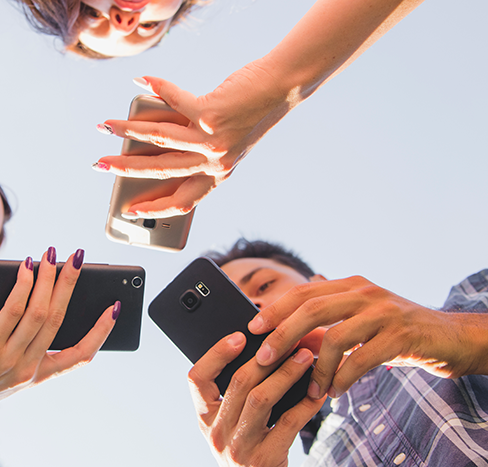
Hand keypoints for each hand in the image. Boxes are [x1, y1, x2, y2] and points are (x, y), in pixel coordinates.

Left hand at [0, 247, 118, 417]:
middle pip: (59, 319)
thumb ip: (24, 342)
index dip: (101, 331)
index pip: (81, 356)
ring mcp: (8, 360)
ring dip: (48, 278)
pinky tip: (25, 268)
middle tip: (78, 258)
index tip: (114, 307)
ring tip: (50, 256)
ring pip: (39, 311)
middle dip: (71, 284)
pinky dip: (23, 284)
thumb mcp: (5, 368)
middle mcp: (27, 370)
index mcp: (37, 376)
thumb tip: (38, 293)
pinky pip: (12, 310)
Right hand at [95, 60, 292, 218]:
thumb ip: (192, 148)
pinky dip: (155, 89)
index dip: (154, 209)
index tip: (130, 211)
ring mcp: (212, 140)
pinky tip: (140, 82)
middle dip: (125, 170)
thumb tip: (146, 138)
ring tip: (108, 125)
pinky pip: (173, 102)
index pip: (183, 202)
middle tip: (101, 165)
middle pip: (161, 171)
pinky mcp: (211, 114)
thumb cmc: (249, 114)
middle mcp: (215, 162)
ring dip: (128, 131)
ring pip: (160, 139)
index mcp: (218, 174)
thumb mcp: (222, 142)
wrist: (280, 88)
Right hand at [188, 332, 324, 466]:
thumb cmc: (249, 449)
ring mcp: (238, 447)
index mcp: (204, 417)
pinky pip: (287, 423)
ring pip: (261, 399)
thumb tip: (263, 350)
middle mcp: (216, 432)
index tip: (240, 336)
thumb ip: (237, 395)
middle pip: (238, 383)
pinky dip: (305, 404)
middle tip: (289, 340)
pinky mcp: (263, 459)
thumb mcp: (231, 424)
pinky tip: (316, 392)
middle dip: (267, 357)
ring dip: (286, 374)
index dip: (217, 354)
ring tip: (305, 358)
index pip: (197, 378)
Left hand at [249, 275, 480, 399]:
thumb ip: (327, 323)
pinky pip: (361, 359)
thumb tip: (288, 333)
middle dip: (282, 335)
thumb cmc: (397, 330)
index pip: (303, 292)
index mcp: (351, 285)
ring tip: (310, 389)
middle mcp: (365, 293)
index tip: (252, 328)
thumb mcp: (360, 319)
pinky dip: (342, 378)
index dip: (275, 309)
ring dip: (316, 368)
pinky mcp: (401, 336)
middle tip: (264, 358)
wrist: (449, 337)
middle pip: (311, 309)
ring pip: (335, 337)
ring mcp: (384, 312)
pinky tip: (334, 391)